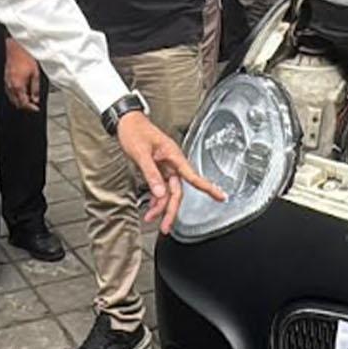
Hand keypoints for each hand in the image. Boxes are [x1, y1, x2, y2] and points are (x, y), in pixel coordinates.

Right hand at [4, 42, 42, 111]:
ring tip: (28, 100)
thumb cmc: (24, 58)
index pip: (23, 103)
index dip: (30, 108)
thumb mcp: (35, 73)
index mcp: (18, 86)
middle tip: (33, 105)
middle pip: (17, 103)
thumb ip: (35, 88)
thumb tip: (36, 99)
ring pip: (12, 99)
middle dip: (25, 106)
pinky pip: (9, 92)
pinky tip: (21, 92)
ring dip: (20, 101)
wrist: (14, 49)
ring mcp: (6, 83)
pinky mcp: (5, 80)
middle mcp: (10, 87)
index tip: (36, 109)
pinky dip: (15, 95)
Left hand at [115, 112, 226, 233]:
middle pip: (177, 192)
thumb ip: (151, 174)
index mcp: (174, 156)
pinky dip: (155, 200)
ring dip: (160, 207)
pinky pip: (160, 188)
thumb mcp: (141, 153)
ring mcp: (164, 167)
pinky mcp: (157, 170)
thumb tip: (160, 192)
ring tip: (151, 218)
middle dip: (171, 210)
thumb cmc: (135, 131)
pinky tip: (150, 208)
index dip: (208, 188)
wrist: (126, 122)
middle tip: (166, 226)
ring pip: (168, 192)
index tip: (221, 197)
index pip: (193, 176)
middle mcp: (172, 163)